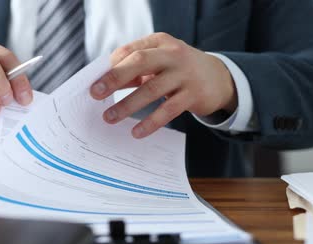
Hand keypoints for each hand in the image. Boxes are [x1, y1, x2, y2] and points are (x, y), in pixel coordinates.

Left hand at [90, 32, 236, 137]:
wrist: (218, 79)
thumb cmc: (177, 70)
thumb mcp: (159, 62)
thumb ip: (134, 69)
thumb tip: (103, 84)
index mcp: (159, 42)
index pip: (129, 51)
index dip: (110, 66)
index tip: (94, 82)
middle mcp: (173, 54)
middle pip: (139, 62)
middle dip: (115, 78)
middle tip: (95, 93)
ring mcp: (184, 74)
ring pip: (151, 89)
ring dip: (127, 105)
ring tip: (109, 117)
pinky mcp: (193, 95)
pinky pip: (168, 110)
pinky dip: (150, 122)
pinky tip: (136, 132)